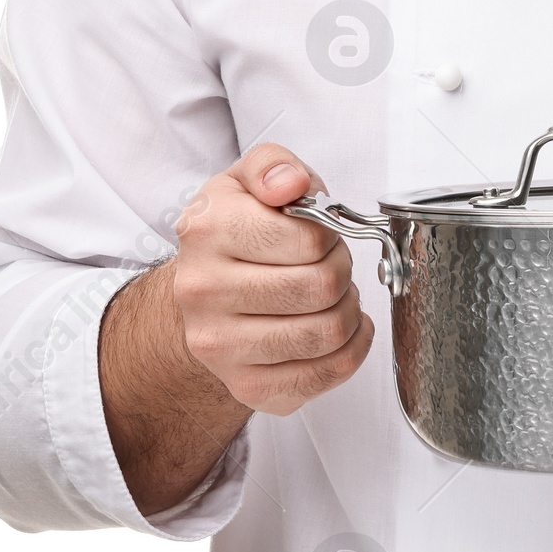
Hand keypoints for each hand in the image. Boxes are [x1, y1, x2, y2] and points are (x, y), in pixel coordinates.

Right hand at [172, 142, 374, 416]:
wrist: (201, 294)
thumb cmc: (236, 231)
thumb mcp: (247, 180)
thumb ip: (273, 165)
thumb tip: (291, 183)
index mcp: (207, 230)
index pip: (309, 238)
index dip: (329, 235)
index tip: (319, 235)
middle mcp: (203, 291)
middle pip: (322, 287)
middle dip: (342, 271)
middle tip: (331, 266)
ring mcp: (221, 346)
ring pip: (328, 333)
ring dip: (348, 310)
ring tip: (333, 296)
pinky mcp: (246, 386)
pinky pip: (325, 375)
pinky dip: (351, 350)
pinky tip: (340, 330)